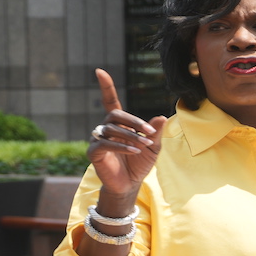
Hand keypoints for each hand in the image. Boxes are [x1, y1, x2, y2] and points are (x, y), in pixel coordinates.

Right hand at [87, 68, 166, 201]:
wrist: (130, 184)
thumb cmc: (140, 163)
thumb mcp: (153, 147)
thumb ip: (155, 132)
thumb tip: (161, 117)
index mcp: (119, 123)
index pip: (110, 100)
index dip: (106, 87)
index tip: (100, 71)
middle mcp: (105, 128)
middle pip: (115, 114)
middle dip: (134, 122)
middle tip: (149, 133)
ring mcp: (97, 139)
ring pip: (112, 129)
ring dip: (131, 137)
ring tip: (145, 146)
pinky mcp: (94, 152)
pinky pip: (105, 144)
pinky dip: (121, 147)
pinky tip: (135, 151)